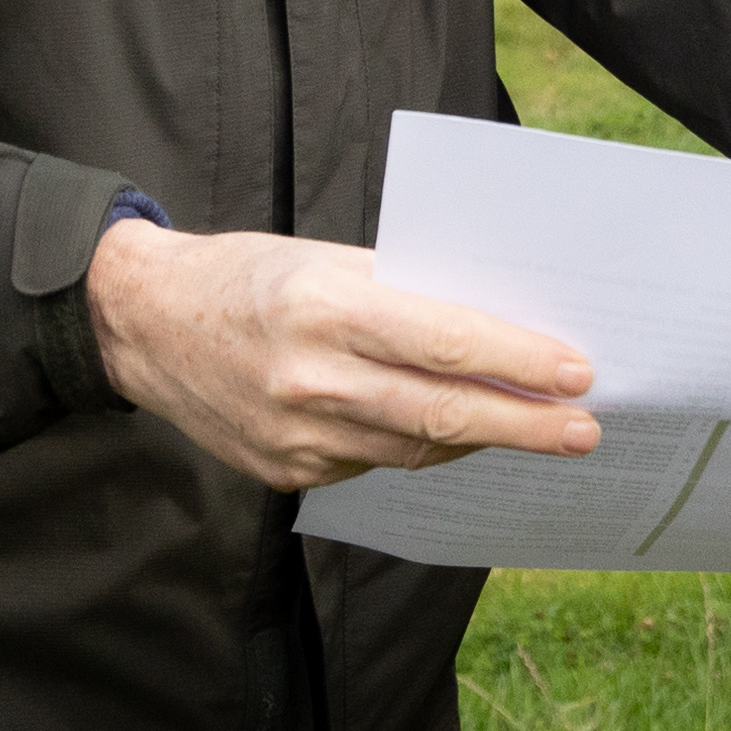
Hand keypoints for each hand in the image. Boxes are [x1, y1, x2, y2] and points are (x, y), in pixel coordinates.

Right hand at [85, 221, 600, 491]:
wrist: (145, 323)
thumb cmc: (249, 275)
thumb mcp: (325, 258)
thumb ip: (404, 294)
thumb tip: (495, 331)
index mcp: (324, 308)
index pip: (443, 342)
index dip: (517, 362)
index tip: (577, 372)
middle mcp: (309, 379)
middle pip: (441, 413)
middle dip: (524, 425)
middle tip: (585, 429)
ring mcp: (295, 436)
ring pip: (414, 447)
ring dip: (482, 441)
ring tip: (539, 431)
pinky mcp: (285, 471)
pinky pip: (375, 463)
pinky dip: (422, 448)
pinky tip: (458, 435)